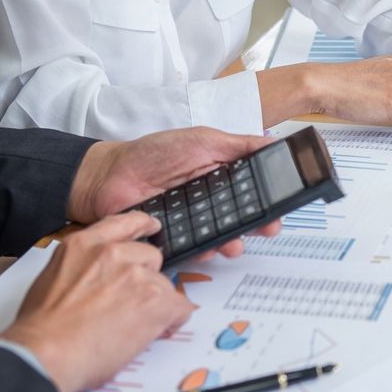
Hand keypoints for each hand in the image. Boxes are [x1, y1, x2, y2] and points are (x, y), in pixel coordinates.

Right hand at [0, 212, 195, 391]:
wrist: (44, 353)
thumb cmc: (42, 328)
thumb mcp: (54, 278)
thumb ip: (83, 267)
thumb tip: (100, 278)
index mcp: (84, 244)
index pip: (124, 222)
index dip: (143, 227)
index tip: (153, 229)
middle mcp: (112, 253)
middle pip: (150, 257)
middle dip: (144, 280)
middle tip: (127, 305)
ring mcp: (135, 274)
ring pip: (164, 285)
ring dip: (155, 304)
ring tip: (130, 326)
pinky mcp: (154, 299)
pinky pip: (180, 306)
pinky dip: (173, 320)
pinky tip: (155, 332)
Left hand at [67, 127, 281, 258]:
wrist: (107, 175)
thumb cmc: (153, 153)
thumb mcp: (202, 140)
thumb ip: (238, 144)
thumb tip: (273, 142)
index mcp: (222, 176)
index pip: (254, 190)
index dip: (270, 198)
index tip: (283, 203)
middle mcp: (213, 202)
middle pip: (244, 217)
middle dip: (259, 224)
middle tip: (269, 227)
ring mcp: (196, 222)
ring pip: (222, 236)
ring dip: (232, 242)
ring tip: (235, 244)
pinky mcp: (178, 239)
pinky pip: (196, 249)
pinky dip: (203, 251)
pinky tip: (207, 249)